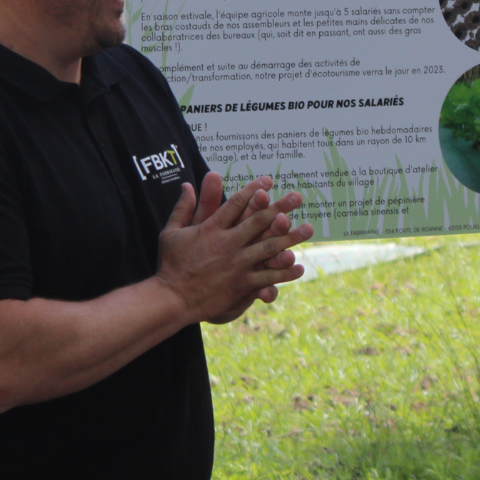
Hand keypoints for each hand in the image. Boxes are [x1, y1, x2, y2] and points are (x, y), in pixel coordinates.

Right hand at [156, 178, 313, 323]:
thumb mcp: (172, 232)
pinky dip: (284, 272)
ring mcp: (237, 264)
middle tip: (297, 196)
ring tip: (309, 228)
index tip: (268, 182)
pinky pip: (267, 276)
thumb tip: (187, 185)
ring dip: (290, 237)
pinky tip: (298, 265)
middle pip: (259, 221)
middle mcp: (228, 243)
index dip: (253, 190)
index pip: (236, 204)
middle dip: (280, 207)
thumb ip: (183, 208)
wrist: (172, 298)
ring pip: (269, 247)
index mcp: (212, 228)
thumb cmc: (170, 265)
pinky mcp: (241, 284)